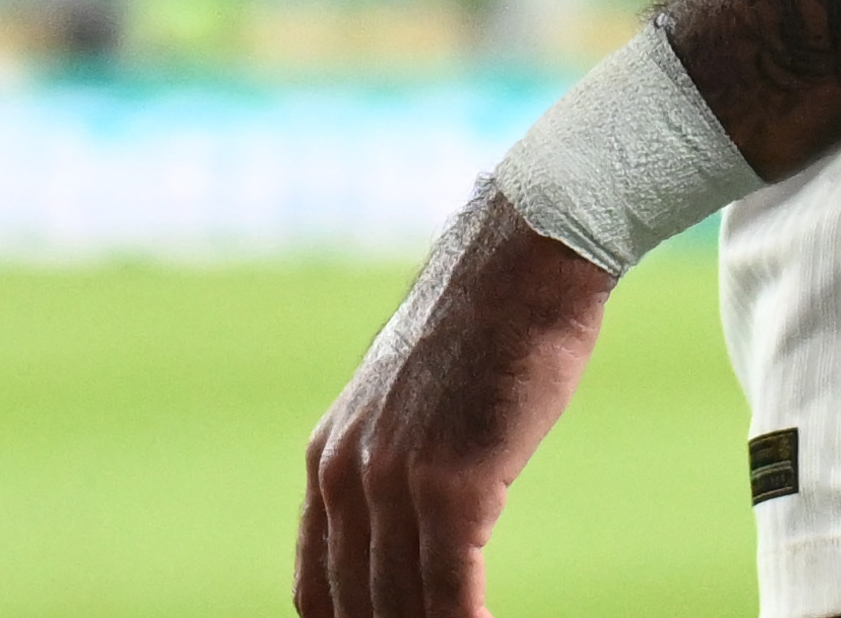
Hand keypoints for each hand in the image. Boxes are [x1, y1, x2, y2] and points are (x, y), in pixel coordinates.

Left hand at [294, 187, 615, 617]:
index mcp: (327, 460)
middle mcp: (345, 474)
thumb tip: (405, 524)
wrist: (523, 258)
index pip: (317, 590)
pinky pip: (450, 590)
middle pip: (357, 608)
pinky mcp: (451, 482)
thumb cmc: (484, 328)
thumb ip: (391, 461)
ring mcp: (394, 479)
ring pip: (401, 607)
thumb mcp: (408, 401)